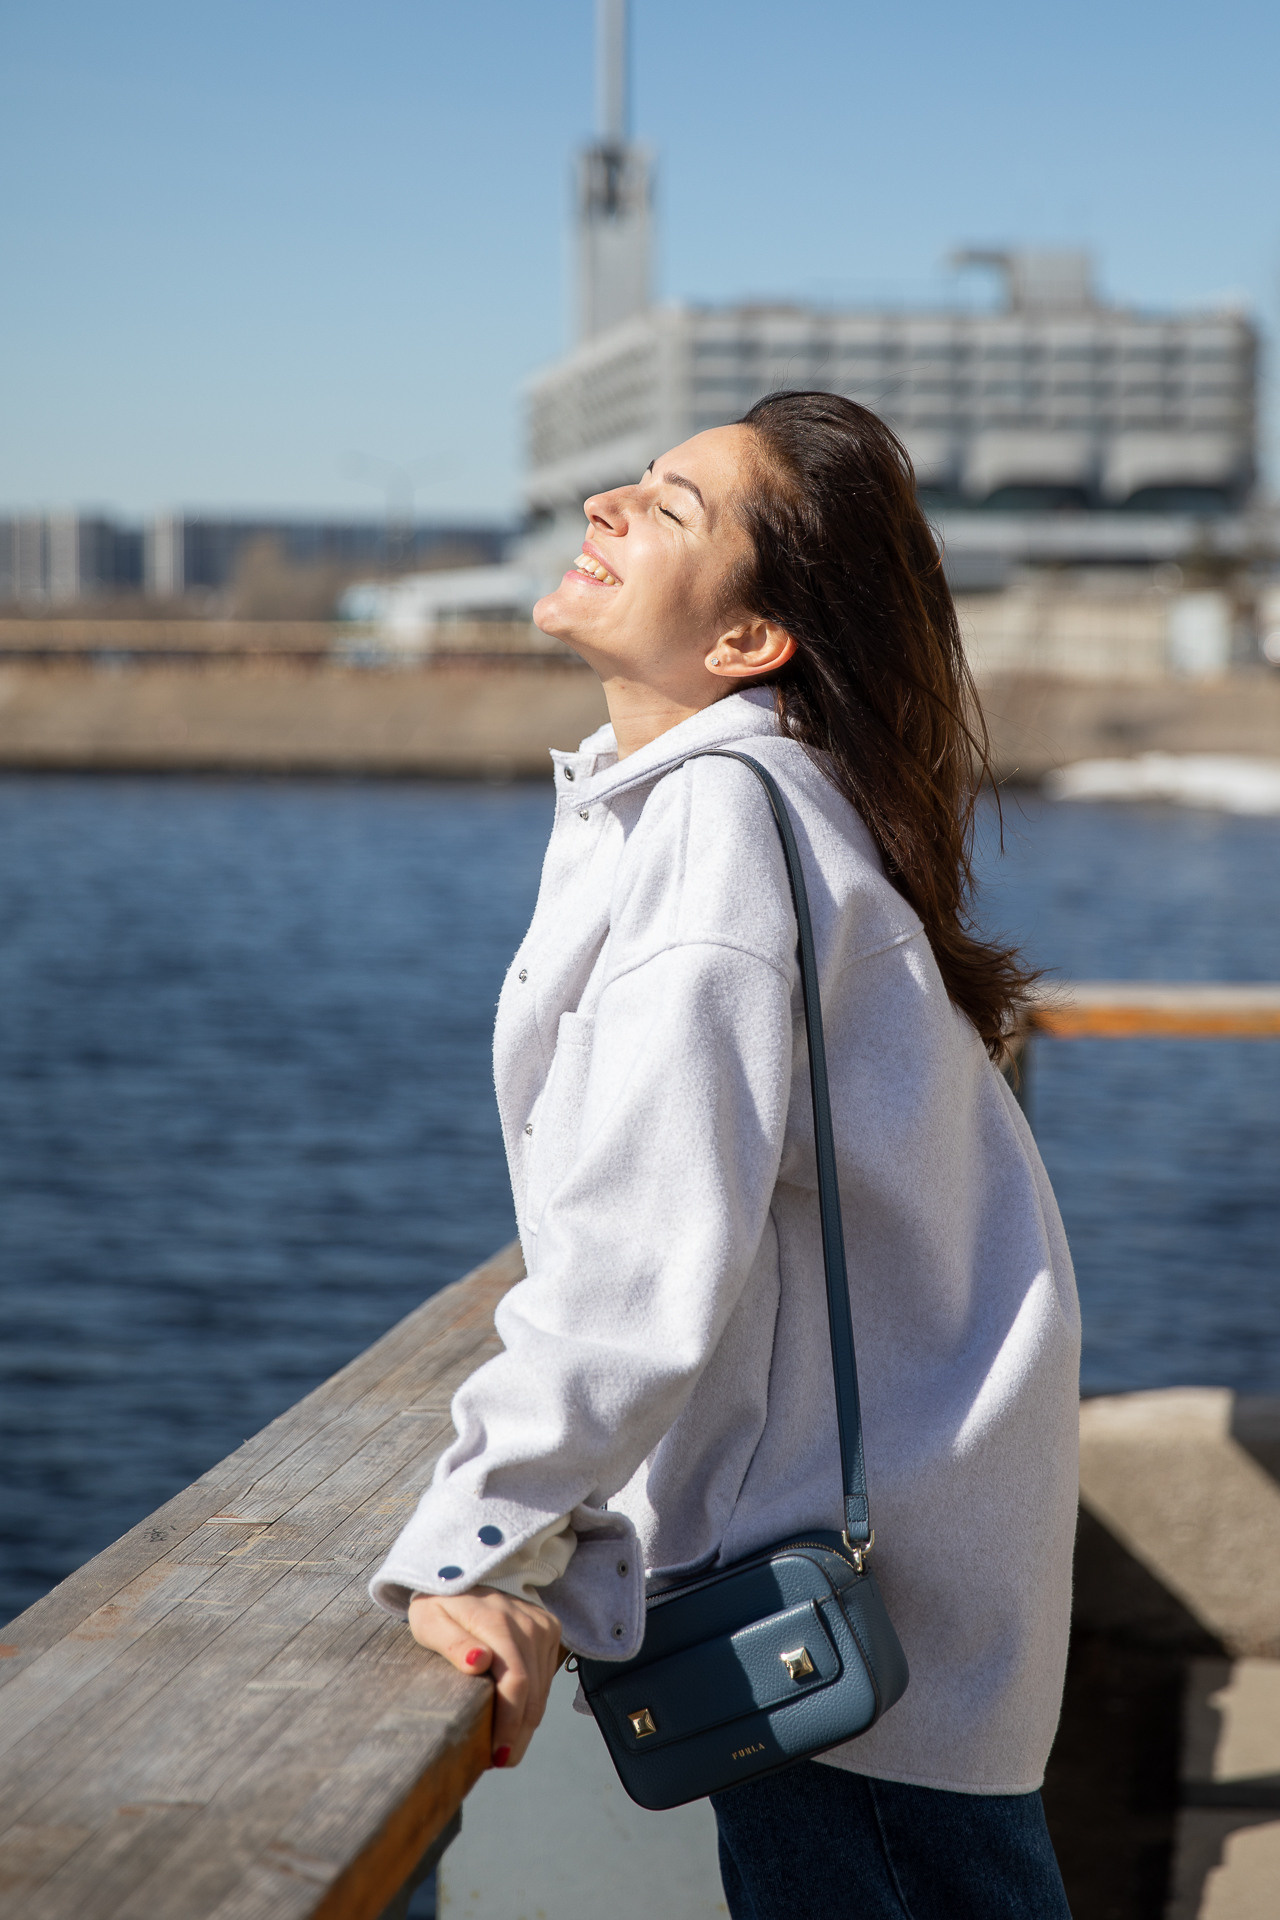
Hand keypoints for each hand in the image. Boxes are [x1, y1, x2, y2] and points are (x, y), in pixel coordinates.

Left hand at [408, 1586, 563, 1768]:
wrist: (464, 1568)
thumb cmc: (439, 1601)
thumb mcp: (430, 1621)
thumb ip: (453, 1643)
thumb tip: (480, 1663)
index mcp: (498, 1622)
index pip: (516, 1682)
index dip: (509, 1723)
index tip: (496, 1755)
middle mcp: (528, 1624)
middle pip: (534, 1693)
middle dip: (519, 1733)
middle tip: (500, 1760)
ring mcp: (542, 1625)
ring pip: (543, 1688)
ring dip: (527, 1722)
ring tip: (505, 1745)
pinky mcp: (549, 1628)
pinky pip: (546, 1675)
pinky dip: (533, 1700)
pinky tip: (515, 1716)